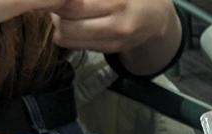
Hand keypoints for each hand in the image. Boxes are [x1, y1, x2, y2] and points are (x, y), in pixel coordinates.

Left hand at [50, 0, 175, 52]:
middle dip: (55, 12)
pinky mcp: (109, 50)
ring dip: (60, 24)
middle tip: (57, 3)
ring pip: (66, 38)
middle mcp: (117, 26)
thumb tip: (60, 0)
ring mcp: (113, 42)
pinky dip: (69, 33)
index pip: (72, 6)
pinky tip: (77, 22)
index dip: (58, 1)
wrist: (156, 16)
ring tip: (66, 12)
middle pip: (66, 25)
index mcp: (118, 3)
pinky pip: (76, 45)